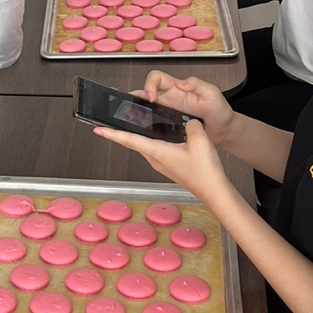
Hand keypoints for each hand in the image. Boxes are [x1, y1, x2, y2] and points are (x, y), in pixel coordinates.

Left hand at [92, 119, 232, 207]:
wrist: (214, 191)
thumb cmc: (205, 171)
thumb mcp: (199, 139)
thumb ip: (191, 124)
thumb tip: (188, 121)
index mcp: (157, 152)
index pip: (129, 140)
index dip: (112, 134)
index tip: (97, 129)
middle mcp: (156, 160)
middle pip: (134, 142)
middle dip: (123, 131)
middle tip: (113, 121)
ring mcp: (162, 165)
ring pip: (146, 146)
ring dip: (139, 136)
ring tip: (135, 124)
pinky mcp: (170, 167)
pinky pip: (157, 150)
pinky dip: (154, 141)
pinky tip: (162, 135)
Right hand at [134, 70, 236, 147]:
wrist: (223, 131)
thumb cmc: (219, 111)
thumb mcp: (212, 94)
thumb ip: (197, 85)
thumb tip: (179, 83)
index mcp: (176, 89)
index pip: (156, 78)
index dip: (150, 84)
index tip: (152, 97)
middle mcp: (169, 99)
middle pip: (144, 93)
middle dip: (135, 99)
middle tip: (132, 109)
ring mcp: (166, 113)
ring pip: (145, 109)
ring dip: (137, 112)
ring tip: (131, 120)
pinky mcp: (167, 127)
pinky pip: (152, 124)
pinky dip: (144, 126)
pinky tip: (143, 132)